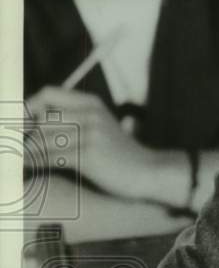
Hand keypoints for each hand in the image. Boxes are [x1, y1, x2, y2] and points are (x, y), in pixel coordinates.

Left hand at [25, 87, 182, 204]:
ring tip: (23, 160)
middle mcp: (91, 115)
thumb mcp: (102, 127)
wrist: (149, 172)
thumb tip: (35, 124)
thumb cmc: (122, 155)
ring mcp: (90, 134)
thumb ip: (75, 119)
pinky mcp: (88, 155)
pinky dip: (35, 163)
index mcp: (92, 104)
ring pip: (43, 139)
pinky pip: (50, 157)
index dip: (28, 107)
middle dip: (28, 136)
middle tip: (21, 148)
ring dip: (30, 152)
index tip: (20, 123)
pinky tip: (30, 167)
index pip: (48, 94)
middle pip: (42, 120)